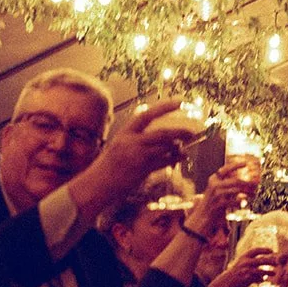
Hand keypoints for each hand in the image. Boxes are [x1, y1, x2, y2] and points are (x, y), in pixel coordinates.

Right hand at [72, 101, 193, 209]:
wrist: (95, 185)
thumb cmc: (107, 167)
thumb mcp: (118, 147)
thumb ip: (136, 140)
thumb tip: (159, 138)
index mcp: (125, 133)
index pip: (147, 115)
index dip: (165, 107)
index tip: (180, 101)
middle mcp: (132, 142)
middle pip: (163, 133)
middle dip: (180, 132)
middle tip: (192, 132)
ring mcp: (138, 156)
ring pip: (166, 148)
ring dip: (178, 147)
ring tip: (184, 148)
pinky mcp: (142, 169)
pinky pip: (165, 161)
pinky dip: (175, 158)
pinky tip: (181, 157)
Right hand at [190, 160, 258, 228]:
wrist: (202, 217)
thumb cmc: (214, 203)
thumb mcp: (219, 190)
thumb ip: (228, 183)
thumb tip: (244, 179)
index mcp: (213, 179)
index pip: (225, 169)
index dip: (236, 165)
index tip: (245, 163)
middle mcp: (214, 185)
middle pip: (235, 180)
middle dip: (247, 183)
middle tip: (256, 184)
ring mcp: (216, 195)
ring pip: (236, 190)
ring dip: (247, 192)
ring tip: (253, 195)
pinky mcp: (218, 204)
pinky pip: (234, 201)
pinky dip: (240, 202)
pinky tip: (243, 203)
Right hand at [219, 245, 277, 286]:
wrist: (229, 280)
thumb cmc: (238, 270)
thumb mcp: (242, 261)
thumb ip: (252, 258)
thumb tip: (264, 256)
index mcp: (244, 256)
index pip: (256, 250)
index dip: (264, 250)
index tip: (271, 250)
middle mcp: (246, 262)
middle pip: (262, 260)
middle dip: (271, 261)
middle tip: (277, 262)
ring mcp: (247, 271)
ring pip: (261, 271)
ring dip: (269, 272)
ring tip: (274, 273)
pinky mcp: (248, 278)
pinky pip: (258, 278)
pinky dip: (261, 279)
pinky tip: (263, 279)